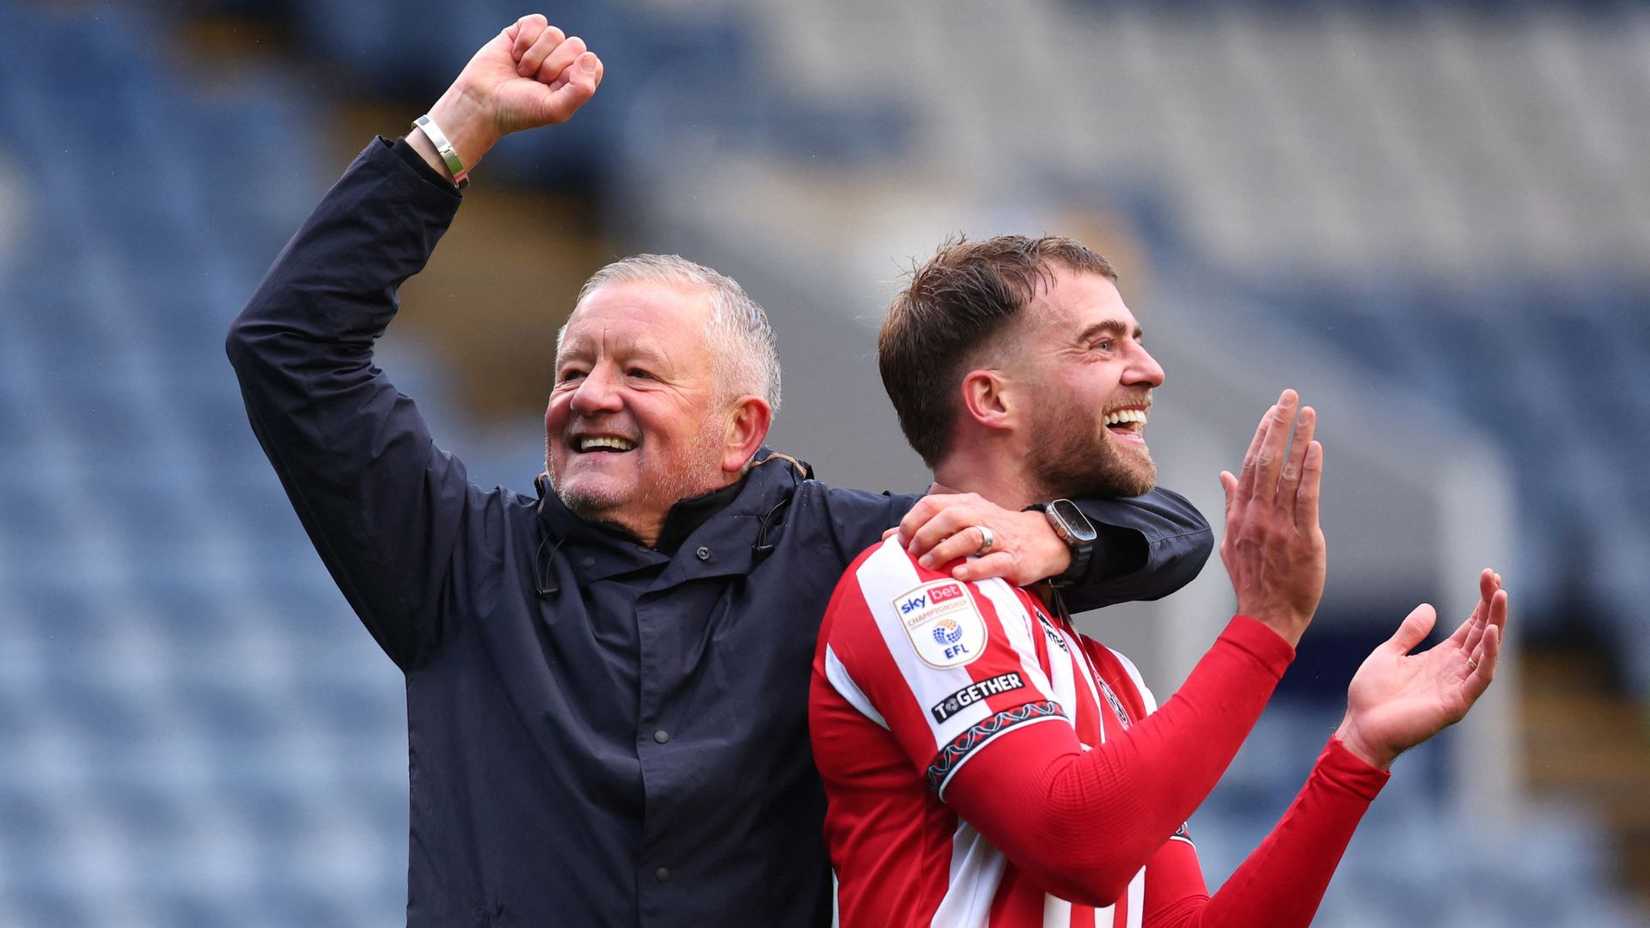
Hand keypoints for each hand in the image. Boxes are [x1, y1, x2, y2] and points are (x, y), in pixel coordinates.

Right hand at [414, 14, 604, 177]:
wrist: (481, 102)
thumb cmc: (519, 110)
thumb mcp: (555, 109)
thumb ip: (581, 89)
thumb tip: (589, 56)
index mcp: (575, 81)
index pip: (592, 64)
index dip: (573, 75)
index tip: (553, 89)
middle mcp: (562, 61)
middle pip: (576, 45)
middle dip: (551, 66)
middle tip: (534, 81)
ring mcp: (543, 46)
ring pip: (555, 33)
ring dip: (534, 57)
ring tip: (522, 72)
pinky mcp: (524, 32)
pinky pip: (537, 22)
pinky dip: (525, 40)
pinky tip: (514, 55)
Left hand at [891, 493, 1071, 584]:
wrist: (1043, 540)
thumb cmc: (995, 533)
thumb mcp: (963, 523)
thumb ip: (927, 528)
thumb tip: (888, 538)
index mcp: (967, 504)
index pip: (932, 504)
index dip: (912, 522)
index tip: (901, 542)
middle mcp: (982, 516)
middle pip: (949, 517)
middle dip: (925, 536)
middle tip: (913, 555)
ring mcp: (999, 537)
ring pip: (969, 536)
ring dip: (944, 550)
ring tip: (927, 566)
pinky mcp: (1014, 559)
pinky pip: (993, 562)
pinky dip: (973, 568)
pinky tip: (958, 575)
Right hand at [1218, 389, 1324, 646]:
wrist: (1267, 617)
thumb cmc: (1254, 582)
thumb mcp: (1233, 542)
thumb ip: (1232, 504)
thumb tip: (1225, 475)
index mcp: (1241, 515)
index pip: (1250, 465)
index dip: (1262, 435)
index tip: (1273, 411)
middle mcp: (1257, 515)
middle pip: (1265, 460)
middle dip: (1278, 424)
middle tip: (1289, 396)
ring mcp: (1278, 526)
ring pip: (1285, 472)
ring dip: (1296, 438)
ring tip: (1307, 411)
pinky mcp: (1302, 538)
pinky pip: (1305, 498)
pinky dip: (1309, 470)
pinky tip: (1314, 447)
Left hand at [1335, 569, 1508, 769]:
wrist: (1361, 727)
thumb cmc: (1372, 695)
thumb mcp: (1389, 654)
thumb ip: (1410, 633)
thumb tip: (1430, 608)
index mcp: (1441, 658)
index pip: (1471, 626)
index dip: (1481, 603)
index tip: (1488, 575)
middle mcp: (1456, 670)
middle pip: (1483, 633)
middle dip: (1492, 606)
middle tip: (1496, 579)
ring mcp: (1459, 687)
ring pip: (1488, 651)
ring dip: (1496, 623)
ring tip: (1501, 595)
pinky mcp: (1457, 703)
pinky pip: (1480, 677)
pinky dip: (1489, 655)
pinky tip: (1491, 631)